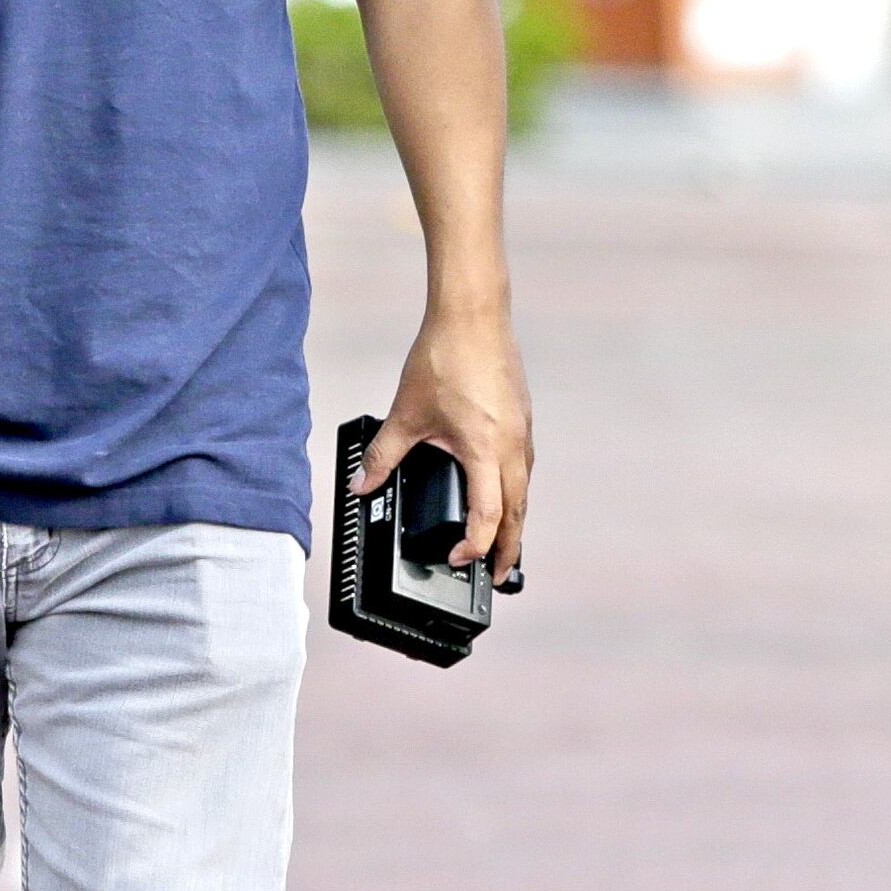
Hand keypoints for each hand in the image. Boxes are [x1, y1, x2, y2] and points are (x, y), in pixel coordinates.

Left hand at [351, 308, 530, 574]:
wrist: (473, 315)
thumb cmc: (446, 356)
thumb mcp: (406, 413)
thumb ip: (384, 455)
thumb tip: (364, 484)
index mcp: (485, 449)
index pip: (488, 516)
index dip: (474, 546)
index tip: (456, 558)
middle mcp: (511, 444)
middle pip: (519, 512)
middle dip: (510, 547)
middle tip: (501, 575)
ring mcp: (522, 430)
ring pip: (526, 489)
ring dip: (517, 519)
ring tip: (504, 540)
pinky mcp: (522, 417)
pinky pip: (525, 465)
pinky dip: (517, 488)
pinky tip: (503, 489)